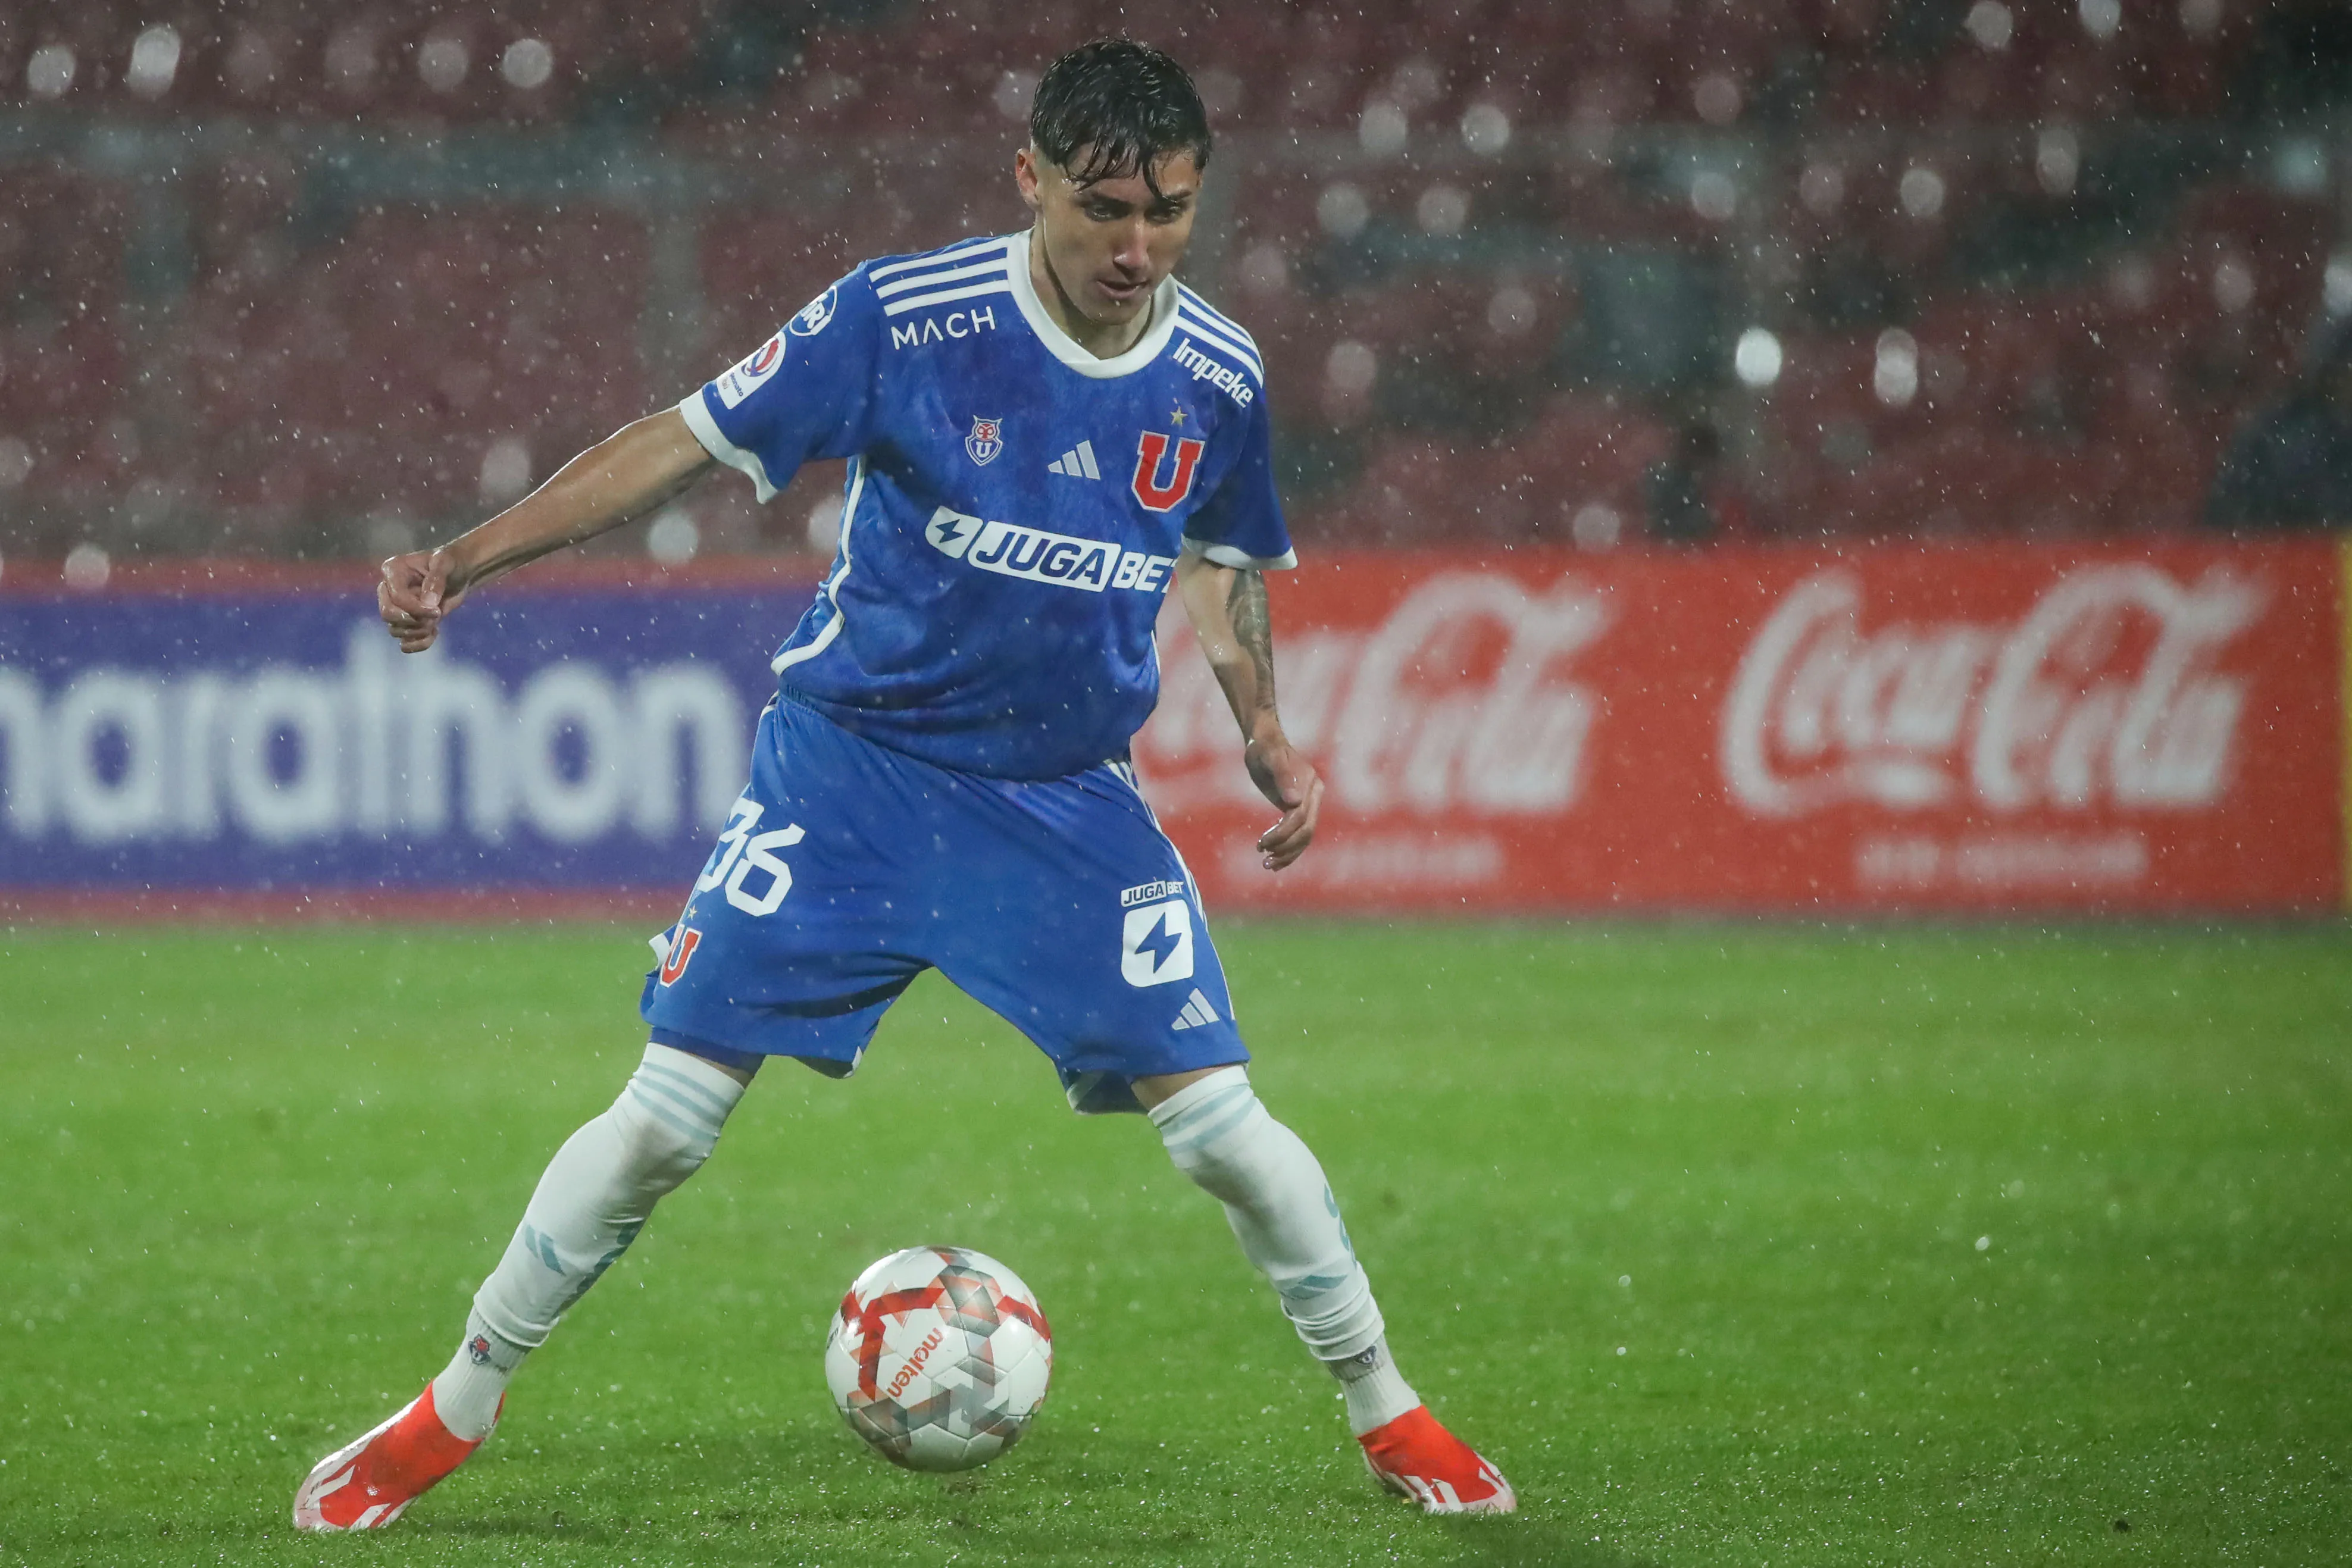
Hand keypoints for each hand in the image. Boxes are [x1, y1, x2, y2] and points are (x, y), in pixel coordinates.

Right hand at [378, 547, 466, 653]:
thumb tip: (428, 603)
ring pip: (395, 629)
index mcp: (393, 570)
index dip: (416, 609)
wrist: (459, 573)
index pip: (396, 598)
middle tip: (435, 616)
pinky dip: (419, 643)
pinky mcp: (406, 621)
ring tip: (437, 620)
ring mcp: (396, 606)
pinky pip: (404, 642)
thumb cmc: (450, 563)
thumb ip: (436, 580)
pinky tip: (435, 633)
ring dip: (418, 631)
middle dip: (413, 621)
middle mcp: (388, 589)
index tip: (436, 611)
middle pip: (387, 614)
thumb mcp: (445, 563)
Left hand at [1244, 733, 1323, 870]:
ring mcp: (1307, 803)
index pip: (1300, 817)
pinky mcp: (1298, 809)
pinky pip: (1297, 834)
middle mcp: (1313, 796)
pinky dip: (1287, 849)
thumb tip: (1293, 803)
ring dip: (1287, 854)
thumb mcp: (1270, 757)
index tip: (1261, 844)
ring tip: (1266, 865)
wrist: (1264, 741)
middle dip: (1286, 849)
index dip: (1282, 834)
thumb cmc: (1264, 747)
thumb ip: (1282, 777)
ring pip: (1304, 837)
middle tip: (1264, 862)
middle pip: (1306, 831)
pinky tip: (1273, 859)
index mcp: (1311, 785)